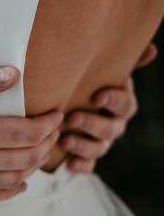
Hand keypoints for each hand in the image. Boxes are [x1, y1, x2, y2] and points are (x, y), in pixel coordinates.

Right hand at [0, 67, 62, 205]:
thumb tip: (15, 74)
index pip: (31, 133)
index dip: (50, 124)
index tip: (57, 115)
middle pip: (29, 157)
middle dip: (47, 143)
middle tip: (52, 131)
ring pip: (15, 179)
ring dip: (34, 165)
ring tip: (40, 152)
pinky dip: (12, 191)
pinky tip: (19, 183)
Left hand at [61, 42, 157, 172]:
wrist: (74, 101)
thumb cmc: (92, 83)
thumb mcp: (105, 70)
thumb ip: (126, 61)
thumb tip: (151, 49)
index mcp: (122, 104)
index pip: (125, 104)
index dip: (113, 100)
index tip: (96, 96)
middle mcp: (115, 125)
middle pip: (111, 129)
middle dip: (92, 124)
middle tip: (72, 117)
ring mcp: (102, 143)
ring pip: (99, 149)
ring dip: (82, 146)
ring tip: (65, 140)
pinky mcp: (88, 157)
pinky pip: (88, 166)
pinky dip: (79, 166)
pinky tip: (68, 163)